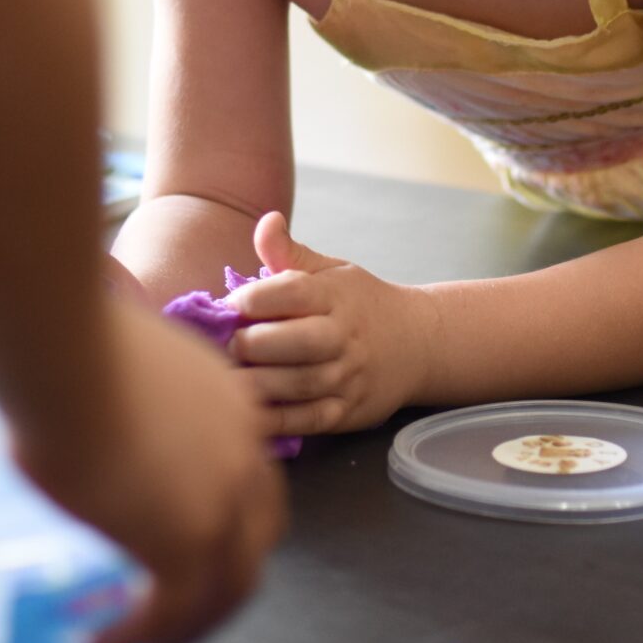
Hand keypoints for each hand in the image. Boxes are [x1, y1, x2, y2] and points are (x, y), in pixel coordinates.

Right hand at [15, 297, 286, 642]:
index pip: (252, 485)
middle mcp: (244, 457)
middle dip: (223, 586)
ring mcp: (224, 501)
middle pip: (257, 541)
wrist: (64, 352)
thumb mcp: (122, 376)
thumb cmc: (70, 347)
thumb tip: (87, 430)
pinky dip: (144, 636)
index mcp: (234, 410)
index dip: (227, 524)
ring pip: (229, 588)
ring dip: (190, 626)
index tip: (189, 549)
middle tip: (182, 615)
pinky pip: (175, 610)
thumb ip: (131, 414)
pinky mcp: (187, 541)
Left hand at [228, 212, 438, 438]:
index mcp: (336, 295)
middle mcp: (344, 336)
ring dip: (257, 385)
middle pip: (297, 342)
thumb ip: (290, 253)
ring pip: (299, 385)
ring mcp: (348, 377)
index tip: (227, 305)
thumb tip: (267, 220)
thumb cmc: (358, 303)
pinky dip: (274, 422)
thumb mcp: (331, 271)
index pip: (293, 292)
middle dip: (254, 345)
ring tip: (225, 380)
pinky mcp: (346, 412)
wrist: (416, 344)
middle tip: (227, 345)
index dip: (253, 298)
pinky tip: (244, 416)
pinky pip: (307, 421)